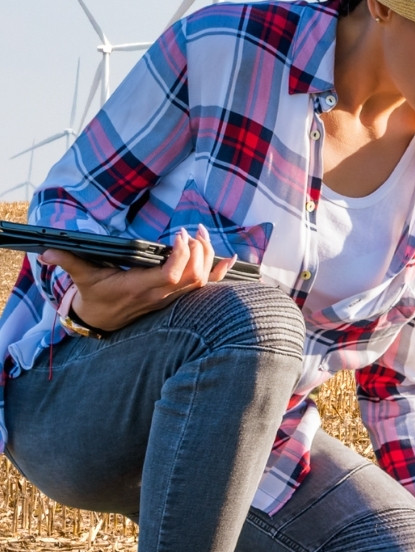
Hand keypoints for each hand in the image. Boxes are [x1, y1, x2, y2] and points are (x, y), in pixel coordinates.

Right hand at [38, 224, 235, 331]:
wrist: (101, 321)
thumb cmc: (94, 296)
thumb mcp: (82, 278)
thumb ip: (69, 261)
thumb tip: (46, 251)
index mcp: (139, 288)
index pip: (170, 275)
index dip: (181, 256)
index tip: (178, 234)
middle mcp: (159, 296)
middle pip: (192, 278)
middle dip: (199, 252)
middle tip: (193, 229)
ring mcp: (170, 299)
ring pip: (200, 282)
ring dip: (208, 257)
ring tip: (202, 233)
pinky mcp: (175, 298)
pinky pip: (204, 288)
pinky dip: (220, 274)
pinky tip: (230, 259)